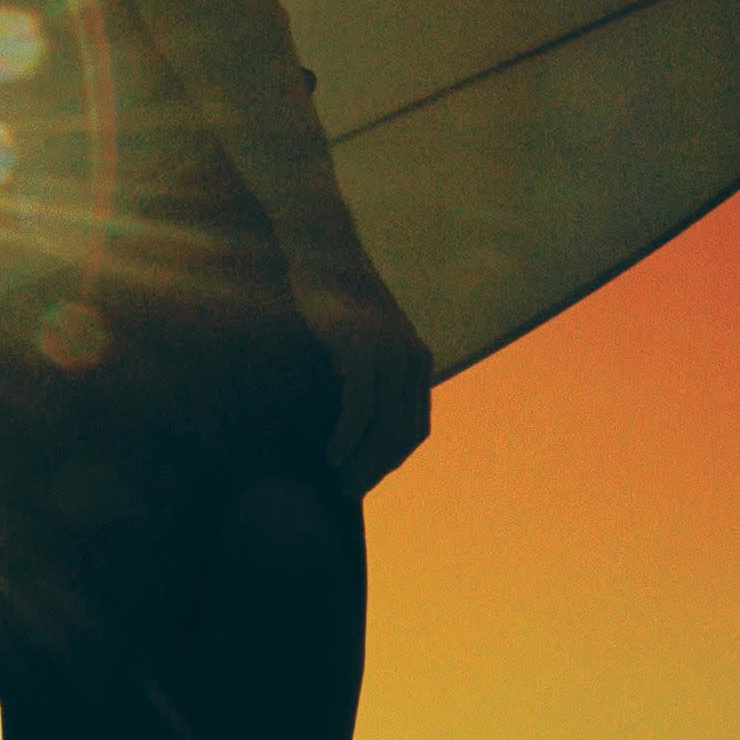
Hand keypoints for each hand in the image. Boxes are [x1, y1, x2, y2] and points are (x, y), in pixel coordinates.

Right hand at [291, 262, 432, 497]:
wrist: (323, 247)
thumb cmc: (330, 292)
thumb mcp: (358, 335)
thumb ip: (364, 370)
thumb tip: (347, 417)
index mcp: (416, 360)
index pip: (414, 426)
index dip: (390, 460)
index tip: (364, 479)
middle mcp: (412, 359)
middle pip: (403, 434)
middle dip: (376, 470)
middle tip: (349, 493)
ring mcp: (390, 354)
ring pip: (384, 428)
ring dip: (362, 463)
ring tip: (339, 483)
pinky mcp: (363, 349)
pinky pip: (360, 409)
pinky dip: (347, 439)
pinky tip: (331, 455)